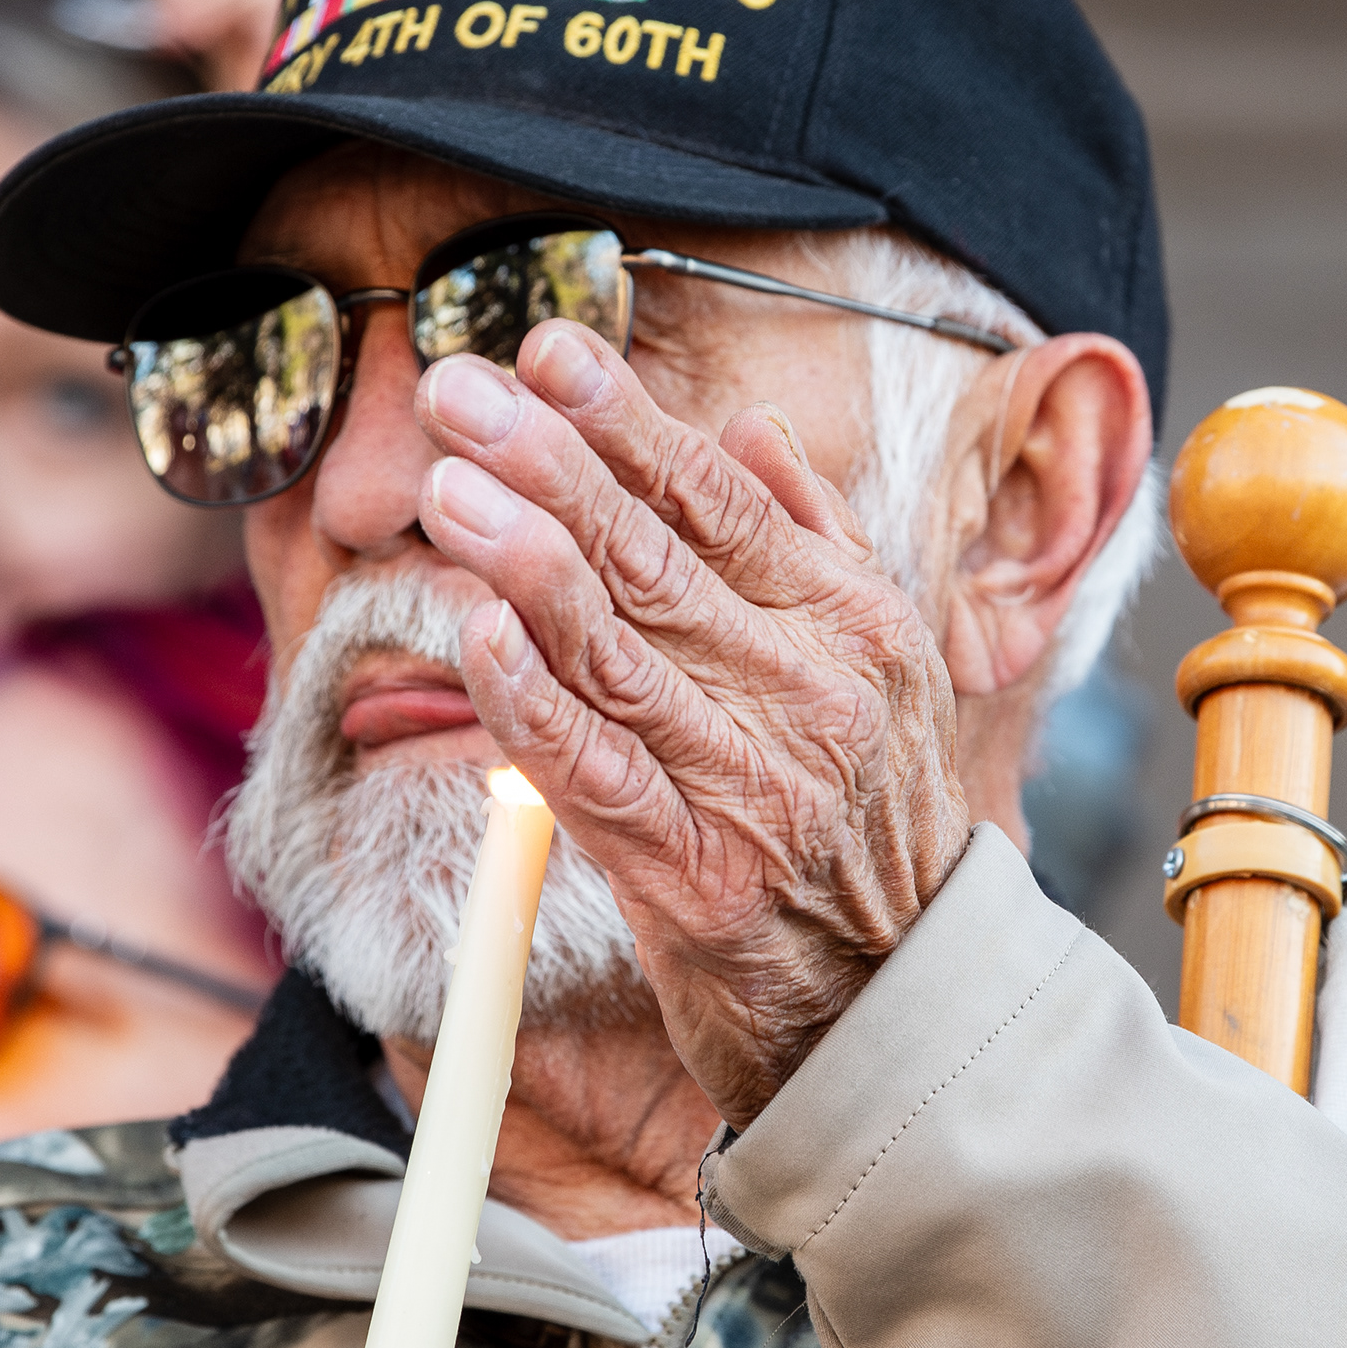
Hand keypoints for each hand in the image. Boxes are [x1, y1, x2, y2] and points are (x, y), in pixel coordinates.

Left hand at [412, 321, 973, 1122]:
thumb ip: (815, 539)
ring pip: (620, 653)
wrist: (898, 996)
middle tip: (458, 392)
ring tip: (448, 488)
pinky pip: (596, 774)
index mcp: (853, 625)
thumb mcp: (877, 664)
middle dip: (549, 464)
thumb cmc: (865, 816)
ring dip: (524, 561)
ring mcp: (752, 788)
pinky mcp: (693, 879)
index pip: (724, 498)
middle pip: (658, 558)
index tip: (545, 351)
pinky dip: (533, 703)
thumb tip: (748, 424)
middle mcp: (811, 696)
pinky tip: (480, 634)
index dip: (627, 420)